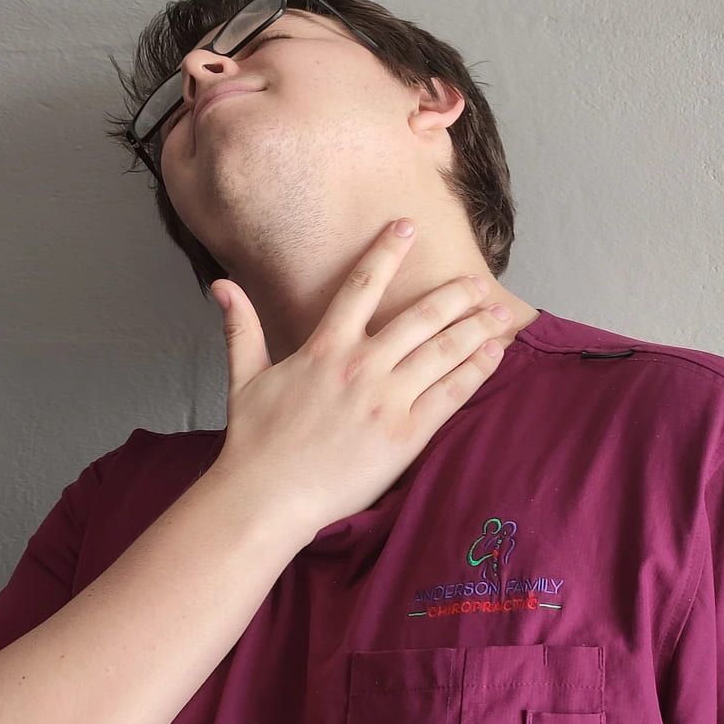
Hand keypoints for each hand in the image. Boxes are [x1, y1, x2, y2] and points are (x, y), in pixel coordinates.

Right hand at [207, 217, 513, 538]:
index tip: (408, 226)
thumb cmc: (254, 443)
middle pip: (421, 315)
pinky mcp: (406, 435)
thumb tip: (221, 284)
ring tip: (502, 313)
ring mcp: (387, 399)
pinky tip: (495, 353)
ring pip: (444, 350)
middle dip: (456, 294)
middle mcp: (362, 366)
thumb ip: (241, 326)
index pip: (362, 284)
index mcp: (325, 348)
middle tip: (481, 281)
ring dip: (477, 327)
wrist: (268, 498)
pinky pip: (451, 394)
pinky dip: (476, 370)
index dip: (387, 251)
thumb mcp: (243, 378)